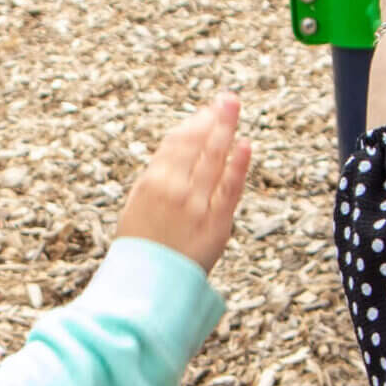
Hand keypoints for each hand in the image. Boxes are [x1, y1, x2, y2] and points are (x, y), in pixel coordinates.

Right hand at [116, 94, 251, 272]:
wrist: (147, 285)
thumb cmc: (141, 247)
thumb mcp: (138, 206)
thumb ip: (159, 178)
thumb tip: (176, 154)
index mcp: (152, 181)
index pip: (177, 143)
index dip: (194, 124)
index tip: (208, 111)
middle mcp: (175, 188)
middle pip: (198, 144)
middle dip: (214, 118)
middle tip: (228, 99)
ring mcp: (197, 204)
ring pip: (214, 159)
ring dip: (226, 130)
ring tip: (235, 110)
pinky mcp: (216, 223)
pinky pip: (230, 189)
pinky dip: (238, 165)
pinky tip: (246, 145)